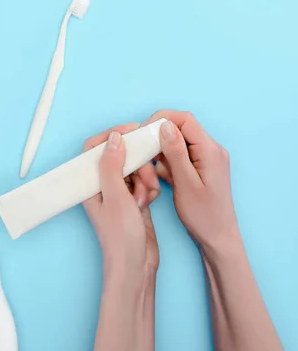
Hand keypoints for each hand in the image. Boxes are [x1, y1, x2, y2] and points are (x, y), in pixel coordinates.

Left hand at [82, 123, 160, 275]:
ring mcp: (118, 191)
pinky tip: (149, 203)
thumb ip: (112, 165)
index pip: (95, 148)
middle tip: (144, 178)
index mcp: (89, 182)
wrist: (136, 265)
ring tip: (144, 198)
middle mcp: (101, 185)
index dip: (112, 136)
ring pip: (135, 168)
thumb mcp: (116, 196)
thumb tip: (113, 138)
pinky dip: (149, 188)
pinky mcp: (132, 198)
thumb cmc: (120, 236)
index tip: (133, 131)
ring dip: (145, 178)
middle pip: (120, 156)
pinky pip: (143, 181)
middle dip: (136, 164)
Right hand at [145, 110, 239, 253]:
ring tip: (146, 163)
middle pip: (181, 128)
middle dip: (158, 134)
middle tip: (140, 148)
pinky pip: (180, 156)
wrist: (218, 238)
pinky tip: (156, 173)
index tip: (141, 131)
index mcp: (210, 150)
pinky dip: (166, 161)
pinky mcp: (200, 168)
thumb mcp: (185, 183)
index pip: (185, 120)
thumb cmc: (203, 215)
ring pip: (178, 142)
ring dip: (160, 149)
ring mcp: (206, 159)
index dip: (161, 119)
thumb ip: (175, 153)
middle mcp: (211, 150)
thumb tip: (164, 125)